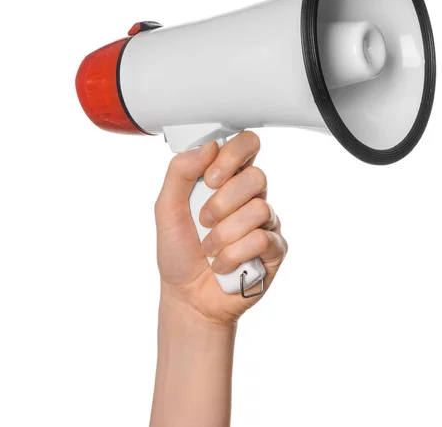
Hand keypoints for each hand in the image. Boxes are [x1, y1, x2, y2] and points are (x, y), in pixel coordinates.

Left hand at [155, 131, 287, 325]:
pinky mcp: (274, 249)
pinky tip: (222, 264)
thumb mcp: (166, 208)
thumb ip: (181, 172)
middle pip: (257, 176)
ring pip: (258, 210)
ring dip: (223, 234)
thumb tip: (209, 147)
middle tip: (203, 220)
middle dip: (222, 202)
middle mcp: (250, 196)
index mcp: (227, 179)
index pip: (247, 144)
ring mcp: (266, 222)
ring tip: (209, 248)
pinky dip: (232, 255)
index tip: (210, 178)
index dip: (233, 155)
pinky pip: (261, 239)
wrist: (187, 296)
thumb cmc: (179, 251)